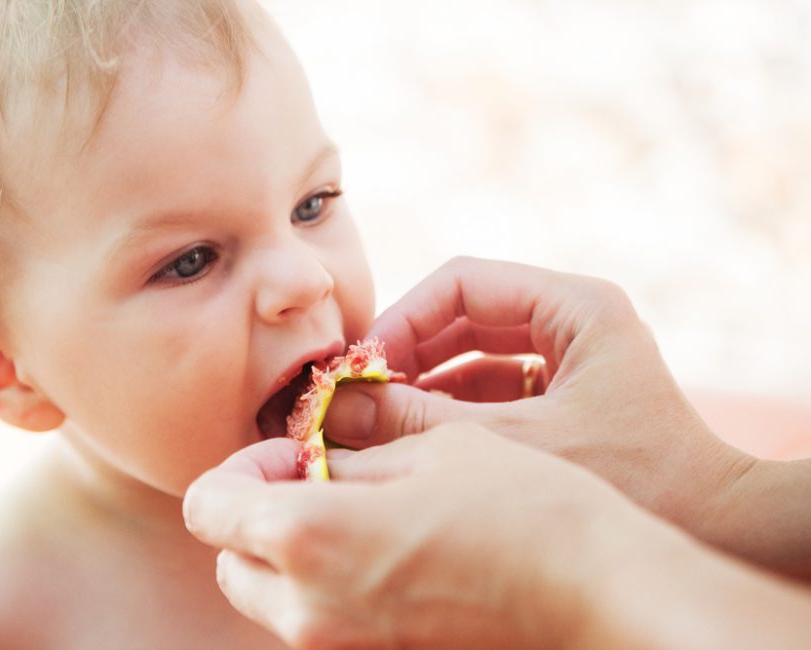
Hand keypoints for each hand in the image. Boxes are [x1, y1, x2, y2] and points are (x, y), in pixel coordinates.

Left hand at [184, 425, 810, 648]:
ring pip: (265, 596)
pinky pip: (312, 619)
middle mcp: (308, 608)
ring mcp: (340, 645)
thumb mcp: (430, 448)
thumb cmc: (522, 508)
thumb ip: (349, 448)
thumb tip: (306, 446)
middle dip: (255, 512)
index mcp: (310, 538)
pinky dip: (322, 581)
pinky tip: (382, 544)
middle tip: (318, 474)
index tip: (293, 448)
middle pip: (228, 558)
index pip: (209, 506)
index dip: (239, 468)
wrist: (596, 594)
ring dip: (285, 548)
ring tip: (354, 506)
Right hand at [325, 258, 784, 571]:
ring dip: (426, 383)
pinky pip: (492, 388)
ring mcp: (568, 358)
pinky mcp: (564, 396)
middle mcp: (571, 320)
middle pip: (464, 316)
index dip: (405, 317)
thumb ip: (421, 420)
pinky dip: (453, 408)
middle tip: (357, 391)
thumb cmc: (632, 477)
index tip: (363, 362)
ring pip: (474, 354)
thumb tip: (339, 404)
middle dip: (409, 353)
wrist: (713, 525)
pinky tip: (414, 436)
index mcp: (574, 306)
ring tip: (375, 417)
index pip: (463, 283)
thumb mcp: (514, 442)